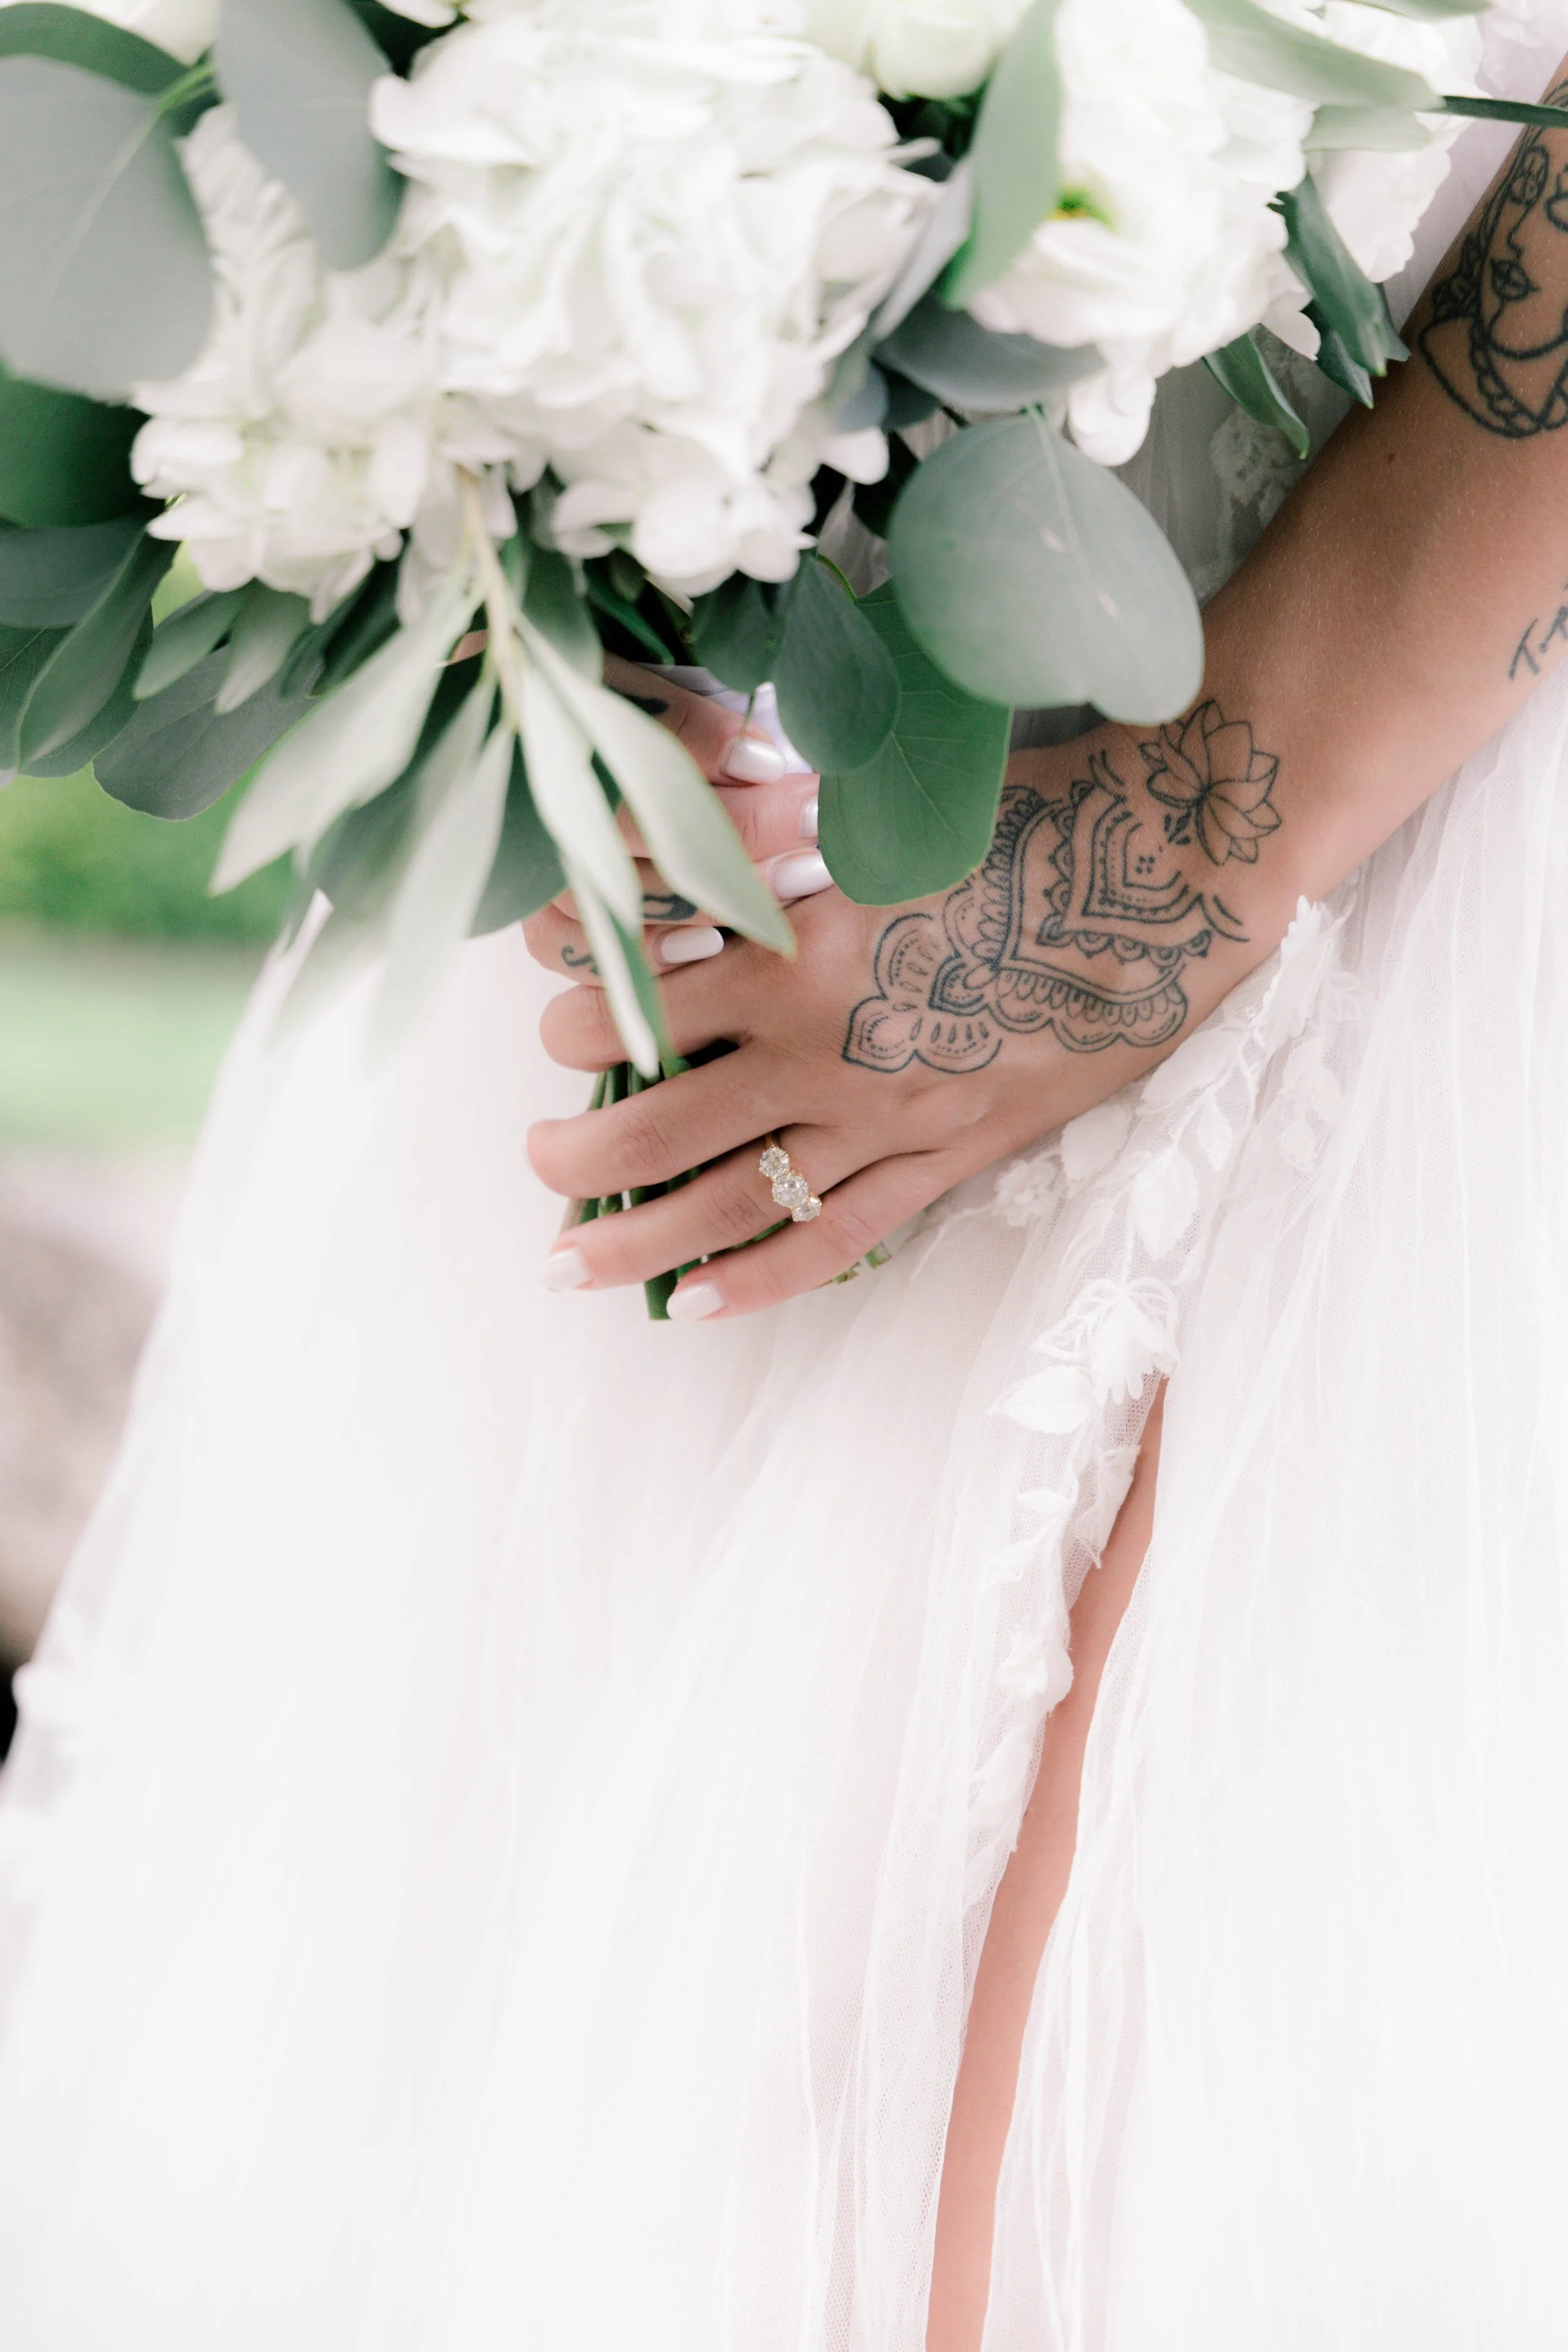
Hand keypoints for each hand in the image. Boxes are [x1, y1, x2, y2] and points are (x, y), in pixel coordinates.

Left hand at [525, 702, 1303, 1319]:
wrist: (1172, 876)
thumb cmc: (1028, 818)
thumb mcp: (880, 809)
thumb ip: (766, 827)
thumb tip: (672, 827)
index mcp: (798, 956)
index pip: (637, 1008)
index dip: (574, 1018)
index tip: (558, 1017)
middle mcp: (830, 1055)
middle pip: (661, 1132)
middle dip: (578, 1159)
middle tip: (538, 1162)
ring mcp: (895, 1120)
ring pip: (738, 1205)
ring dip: (640, 1244)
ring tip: (568, 1264)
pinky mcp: (955, 1154)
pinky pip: (844, 1238)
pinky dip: (763, 1279)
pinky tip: (696, 1309)